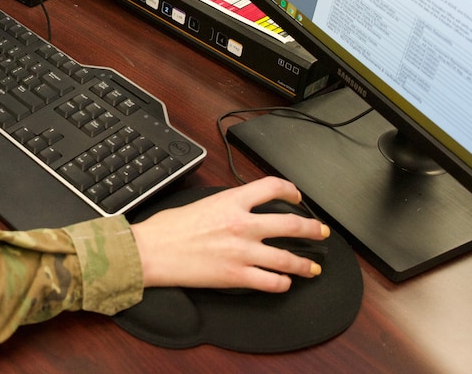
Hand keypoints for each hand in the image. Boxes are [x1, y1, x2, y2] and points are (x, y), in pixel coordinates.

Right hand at [130, 176, 328, 292]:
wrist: (151, 251)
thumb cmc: (167, 229)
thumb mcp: (201, 203)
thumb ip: (226, 205)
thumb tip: (240, 210)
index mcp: (231, 202)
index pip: (272, 188)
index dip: (291, 191)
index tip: (296, 198)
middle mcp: (242, 224)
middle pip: (291, 225)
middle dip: (313, 229)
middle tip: (321, 232)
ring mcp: (242, 252)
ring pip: (288, 258)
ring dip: (305, 264)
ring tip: (312, 267)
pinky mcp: (236, 276)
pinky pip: (271, 282)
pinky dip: (282, 283)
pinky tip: (283, 283)